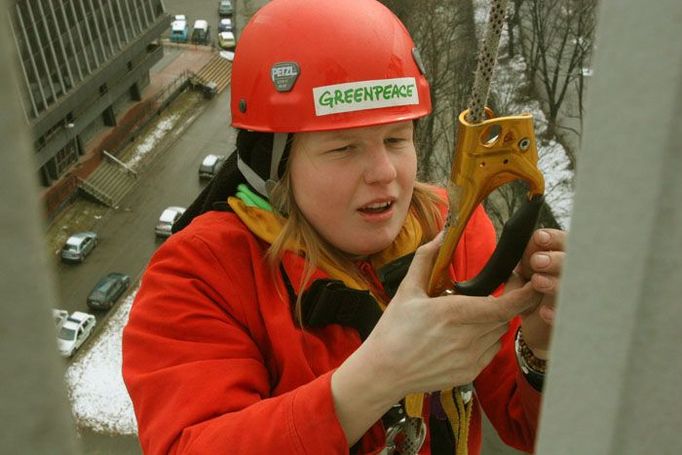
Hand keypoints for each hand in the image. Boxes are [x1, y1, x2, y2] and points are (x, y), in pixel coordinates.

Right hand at [331, 234, 540, 444]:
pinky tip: (462, 337)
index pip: (503, 305)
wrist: (383, 371)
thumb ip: (426, 259)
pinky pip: (490, 351)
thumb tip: (441, 235)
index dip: (524, 295)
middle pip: (503, 317)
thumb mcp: (407, 290)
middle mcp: (467, 337)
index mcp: (453, 313)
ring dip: (492, 323)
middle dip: (502, 304)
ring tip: (466, 319)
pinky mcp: (469, 373)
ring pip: (498, 334)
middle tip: (487, 296)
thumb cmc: (393, 330)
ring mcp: (470, 358)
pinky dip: (485, 341)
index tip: (534, 283)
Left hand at [506, 229, 566, 358]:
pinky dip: (557, 314)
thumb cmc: (531, 293)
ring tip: (537, 282)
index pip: (566, 243)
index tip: (539, 238)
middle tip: (537, 261)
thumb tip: (533, 243)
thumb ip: (529, 258)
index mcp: (564, 258)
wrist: (536, 327)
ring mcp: (579, 298)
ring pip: (575, 288)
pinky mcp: (574, 320)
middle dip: (556, 260)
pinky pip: (570, 316)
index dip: (555, 238)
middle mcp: (576, 276)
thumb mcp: (526, 274)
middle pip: (576, 263)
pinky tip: (544, 312)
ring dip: (556, 283)